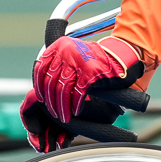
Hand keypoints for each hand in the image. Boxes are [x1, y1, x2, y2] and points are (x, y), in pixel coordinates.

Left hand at [20, 36, 144, 152]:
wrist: (121, 57)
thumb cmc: (95, 61)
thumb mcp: (73, 56)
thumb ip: (59, 64)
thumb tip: (44, 87)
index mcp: (60, 45)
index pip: (41, 68)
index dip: (40, 86)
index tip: (42, 98)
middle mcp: (67, 51)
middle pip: (51, 81)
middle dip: (51, 101)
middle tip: (54, 112)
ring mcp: (79, 61)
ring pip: (62, 89)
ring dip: (62, 106)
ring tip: (64, 116)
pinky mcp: (90, 73)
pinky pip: (78, 93)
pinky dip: (75, 104)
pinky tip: (76, 110)